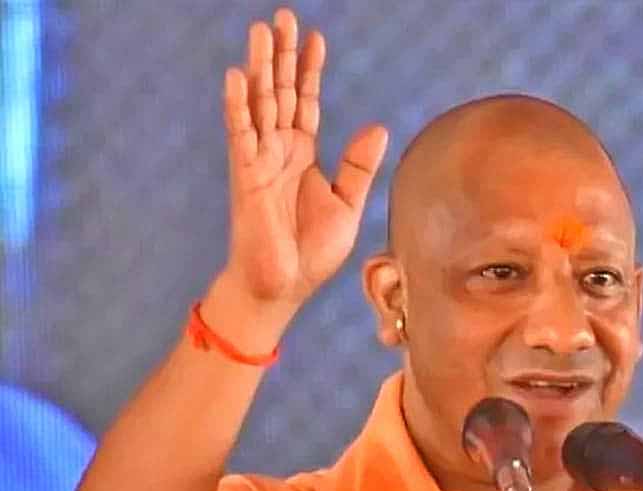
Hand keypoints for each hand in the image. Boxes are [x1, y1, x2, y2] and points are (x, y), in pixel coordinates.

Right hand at [221, 8, 388, 308]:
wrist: (284, 285)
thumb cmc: (312, 251)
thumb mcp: (347, 205)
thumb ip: (359, 166)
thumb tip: (378, 127)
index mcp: (304, 155)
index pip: (307, 102)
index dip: (310, 71)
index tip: (315, 37)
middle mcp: (280, 151)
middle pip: (281, 92)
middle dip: (282, 55)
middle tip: (282, 16)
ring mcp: (260, 160)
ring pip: (260, 104)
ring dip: (259, 68)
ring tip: (260, 31)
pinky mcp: (246, 176)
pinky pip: (241, 134)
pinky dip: (238, 106)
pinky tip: (236, 77)